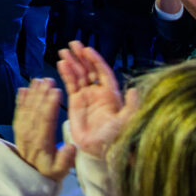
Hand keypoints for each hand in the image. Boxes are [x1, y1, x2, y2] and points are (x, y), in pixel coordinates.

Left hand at [13, 79, 75, 180]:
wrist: (29, 173)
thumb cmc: (49, 170)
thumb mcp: (60, 170)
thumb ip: (65, 159)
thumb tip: (71, 147)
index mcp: (41, 142)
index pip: (46, 120)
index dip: (50, 105)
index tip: (56, 91)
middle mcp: (29, 133)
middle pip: (36, 110)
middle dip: (42, 94)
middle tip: (48, 80)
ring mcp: (22, 129)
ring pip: (27, 108)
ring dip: (32, 93)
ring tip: (38, 80)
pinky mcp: (18, 127)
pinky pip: (18, 111)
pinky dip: (20, 99)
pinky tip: (23, 89)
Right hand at [57, 42, 137, 157]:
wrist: (100, 151)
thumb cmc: (116, 138)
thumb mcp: (127, 122)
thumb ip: (131, 106)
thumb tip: (134, 89)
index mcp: (111, 95)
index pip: (103, 72)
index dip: (95, 60)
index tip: (87, 50)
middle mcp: (98, 93)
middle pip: (89, 69)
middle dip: (81, 57)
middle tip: (73, 44)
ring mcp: (86, 97)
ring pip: (78, 75)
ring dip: (72, 63)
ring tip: (64, 51)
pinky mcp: (75, 102)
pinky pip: (69, 85)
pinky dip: (65, 74)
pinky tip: (61, 64)